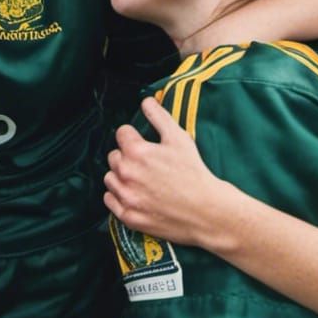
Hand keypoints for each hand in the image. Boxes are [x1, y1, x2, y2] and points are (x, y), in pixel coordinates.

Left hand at [104, 96, 228, 245]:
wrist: (208, 212)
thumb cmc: (194, 174)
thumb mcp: (179, 138)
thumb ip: (158, 116)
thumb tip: (146, 101)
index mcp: (136, 152)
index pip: (121, 133)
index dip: (134, 136)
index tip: (144, 144)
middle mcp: (127, 174)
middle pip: (114, 156)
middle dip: (127, 156)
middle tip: (146, 164)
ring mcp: (127, 197)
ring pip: (110, 178)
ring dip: (120, 176)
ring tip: (140, 179)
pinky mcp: (129, 217)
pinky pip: (110, 200)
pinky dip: (118, 196)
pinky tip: (133, 194)